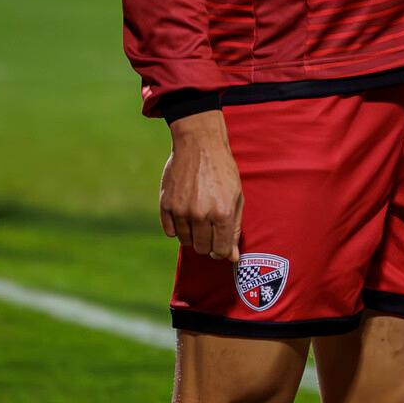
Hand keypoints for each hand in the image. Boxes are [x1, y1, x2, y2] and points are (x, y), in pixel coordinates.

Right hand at [158, 110, 243, 260]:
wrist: (199, 145)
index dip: (222, 250)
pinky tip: (185, 214)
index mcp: (222, 213)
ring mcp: (181, 210)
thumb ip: (234, 229)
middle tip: (210, 227)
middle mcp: (201, 214)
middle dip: (208, 243)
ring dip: (193, 234)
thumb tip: (232, 257)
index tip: (221, 244)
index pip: (221, 250)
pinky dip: (178, 228)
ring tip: (198, 216)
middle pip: (202, 248)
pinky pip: (170, 231)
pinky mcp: (166, 204)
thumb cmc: (222, 171)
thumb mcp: (237, 198)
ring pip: (186, 241)